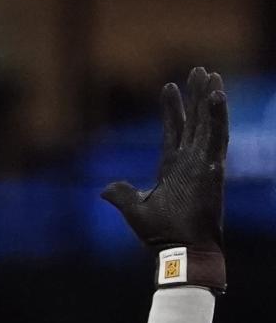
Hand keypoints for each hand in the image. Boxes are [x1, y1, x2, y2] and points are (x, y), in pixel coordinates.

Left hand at [101, 67, 227, 268]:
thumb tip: (103, 190)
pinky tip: (218, 96)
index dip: (172, 109)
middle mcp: (190, 162)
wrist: (179, 251)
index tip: (169, 86)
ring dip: (210, 99)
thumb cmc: (161, 235)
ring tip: (212, 75)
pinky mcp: (214, 169)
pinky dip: (218, 117)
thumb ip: (122, 195)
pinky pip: (218, 138)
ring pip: (208, 123)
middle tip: (199, 70)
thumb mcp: (135, 210)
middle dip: (196, 96)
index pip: (174, 130)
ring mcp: (204, 164)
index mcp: (172, 168)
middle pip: (194, 121)